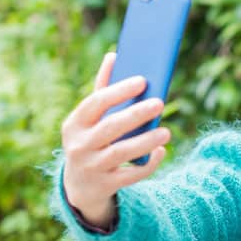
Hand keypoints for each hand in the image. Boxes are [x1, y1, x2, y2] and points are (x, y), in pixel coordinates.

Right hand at [61, 52, 170, 227]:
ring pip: (121, 153)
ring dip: (146, 141)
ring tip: (166, 131)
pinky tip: (161, 151)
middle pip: (110, 127)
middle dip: (136, 114)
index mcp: (74, 123)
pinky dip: (148, 163)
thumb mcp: (89, 119)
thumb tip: (114, 55)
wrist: (80, 185)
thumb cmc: (91, 140)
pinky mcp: (105, 185)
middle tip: (161, 103)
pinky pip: (131, 175)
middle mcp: (79, 146)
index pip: (96, 103)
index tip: (143, 80)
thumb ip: (102, 89)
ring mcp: (91, 167)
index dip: (119, 91)